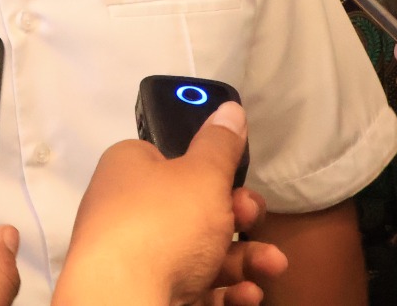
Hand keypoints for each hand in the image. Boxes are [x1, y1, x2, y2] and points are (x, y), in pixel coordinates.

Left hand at [55, 103, 285, 305]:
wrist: (125, 303)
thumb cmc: (162, 223)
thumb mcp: (202, 174)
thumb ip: (221, 145)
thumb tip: (229, 110)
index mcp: (129, 170)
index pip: (168, 158)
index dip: (207, 167)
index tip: (237, 175)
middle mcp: (128, 211)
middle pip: (193, 208)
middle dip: (237, 215)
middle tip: (253, 216)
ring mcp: (137, 257)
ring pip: (200, 252)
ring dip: (244, 258)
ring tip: (272, 264)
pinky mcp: (149, 292)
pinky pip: (193, 286)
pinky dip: (224, 289)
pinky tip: (249, 294)